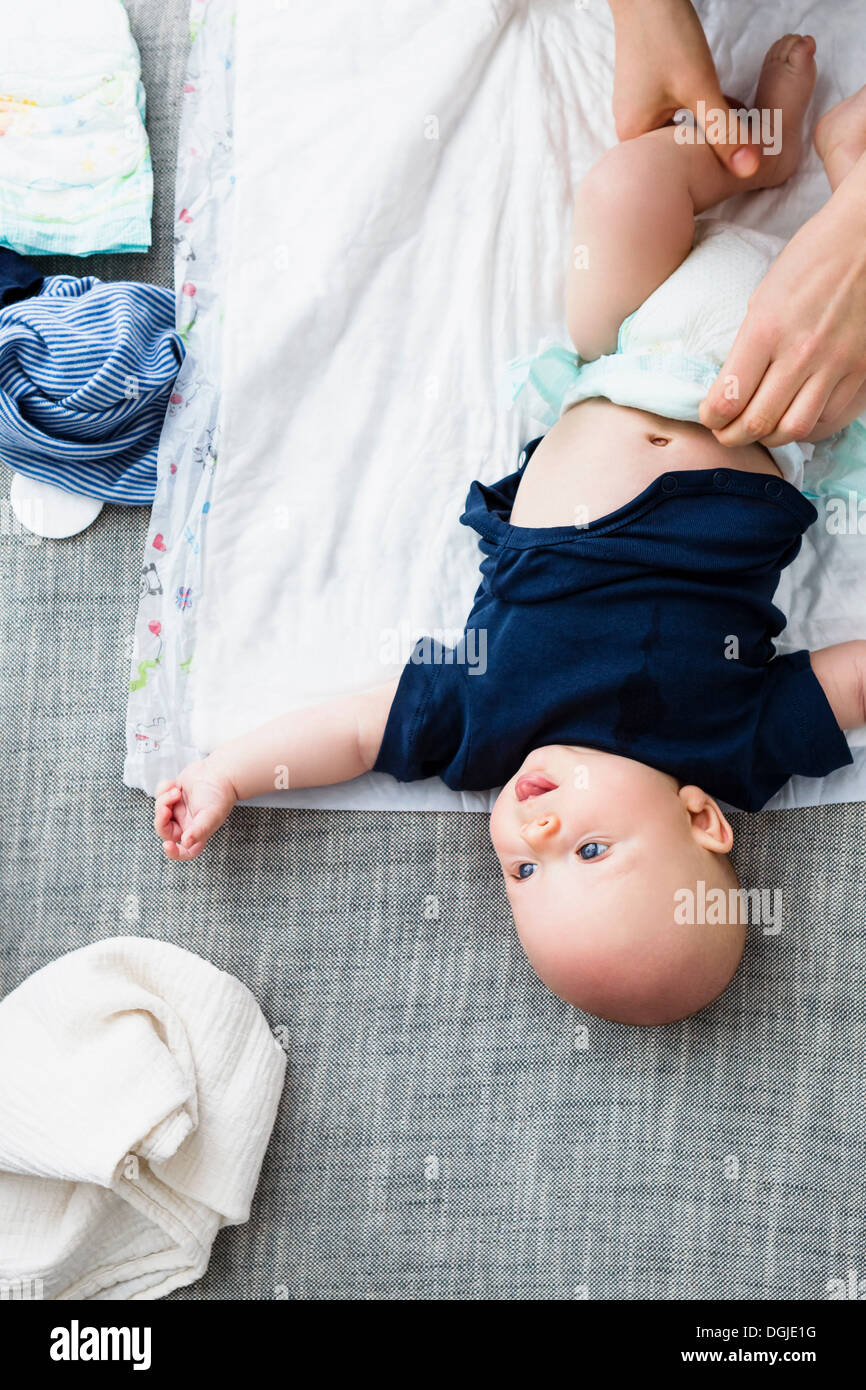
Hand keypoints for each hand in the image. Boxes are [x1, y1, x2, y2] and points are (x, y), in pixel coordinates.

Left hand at [154, 760, 237, 860]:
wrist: (219, 772)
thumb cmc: (219, 795)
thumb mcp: (211, 815)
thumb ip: (199, 831)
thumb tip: (185, 843)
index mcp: (197, 832)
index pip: (185, 851)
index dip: (174, 853)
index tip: (167, 845)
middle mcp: (186, 823)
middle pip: (164, 830)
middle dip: (161, 818)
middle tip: (166, 808)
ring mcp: (178, 809)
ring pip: (159, 811)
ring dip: (164, 799)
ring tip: (177, 790)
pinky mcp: (172, 795)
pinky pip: (159, 795)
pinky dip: (164, 788)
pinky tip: (175, 784)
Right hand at [609, 0, 759, 176]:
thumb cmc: (667, 37)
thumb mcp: (701, 88)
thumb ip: (724, 130)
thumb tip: (749, 170)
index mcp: (635, 140)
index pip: (676, 169)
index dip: (709, 163)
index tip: (738, 150)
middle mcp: (630, 131)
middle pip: (677, 152)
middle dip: (710, 142)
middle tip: (742, 129)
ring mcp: (636, 112)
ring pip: (680, 131)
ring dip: (707, 123)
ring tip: (733, 112)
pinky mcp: (646, 95)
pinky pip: (676, 115)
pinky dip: (698, 110)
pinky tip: (717, 98)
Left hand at [700, 183, 865, 445]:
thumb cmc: (810, 260)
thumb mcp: (764, 296)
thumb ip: (748, 346)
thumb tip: (732, 388)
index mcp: (766, 330)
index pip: (728, 399)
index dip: (711, 419)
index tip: (709, 417)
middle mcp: (801, 352)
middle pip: (758, 424)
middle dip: (734, 437)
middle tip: (728, 434)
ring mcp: (836, 364)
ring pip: (795, 429)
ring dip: (771, 437)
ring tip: (761, 429)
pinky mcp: (862, 370)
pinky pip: (830, 417)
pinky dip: (809, 426)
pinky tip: (797, 416)